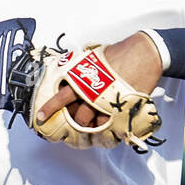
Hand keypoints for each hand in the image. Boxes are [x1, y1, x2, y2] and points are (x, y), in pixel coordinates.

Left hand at [35, 32, 162, 127]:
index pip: (62, 97)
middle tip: (78, 123)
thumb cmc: (119, 55)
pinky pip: (112, 128)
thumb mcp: (93, 59)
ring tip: (95, 125)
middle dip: (77, 122)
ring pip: (94, 124)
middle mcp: (95, 94)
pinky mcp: (124, 111)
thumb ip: (80, 71)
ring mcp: (109, 104)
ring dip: (93, 127)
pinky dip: (109, 131)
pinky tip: (109, 129)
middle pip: (79, 117)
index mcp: (85, 81)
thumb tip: (69, 77)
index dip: (50, 108)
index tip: (41, 117)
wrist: (144, 54)